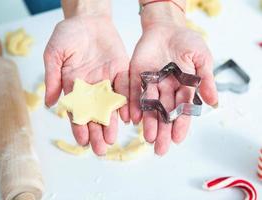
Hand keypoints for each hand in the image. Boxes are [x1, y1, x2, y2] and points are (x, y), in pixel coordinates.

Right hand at [44, 15, 128, 154]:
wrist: (88, 18)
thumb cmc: (68, 34)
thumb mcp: (54, 53)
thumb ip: (52, 77)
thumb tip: (48, 102)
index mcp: (74, 85)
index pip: (76, 110)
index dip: (78, 126)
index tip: (82, 141)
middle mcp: (91, 87)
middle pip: (94, 113)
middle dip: (96, 131)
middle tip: (100, 149)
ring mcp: (107, 81)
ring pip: (110, 106)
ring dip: (111, 123)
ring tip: (112, 139)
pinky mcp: (121, 72)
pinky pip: (125, 90)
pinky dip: (126, 103)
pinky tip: (128, 118)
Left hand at [130, 3, 217, 155]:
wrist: (166, 27)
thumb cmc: (187, 42)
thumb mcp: (202, 59)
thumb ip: (205, 80)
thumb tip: (214, 102)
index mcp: (183, 89)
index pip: (182, 111)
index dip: (180, 125)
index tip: (177, 139)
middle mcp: (167, 91)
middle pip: (164, 114)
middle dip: (163, 131)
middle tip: (160, 149)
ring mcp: (151, 85)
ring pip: (149, 107)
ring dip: (148, 122)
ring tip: (147, 138)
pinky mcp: (137, 77)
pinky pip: (135, 93)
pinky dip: (134, 105)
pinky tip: (133, 118)